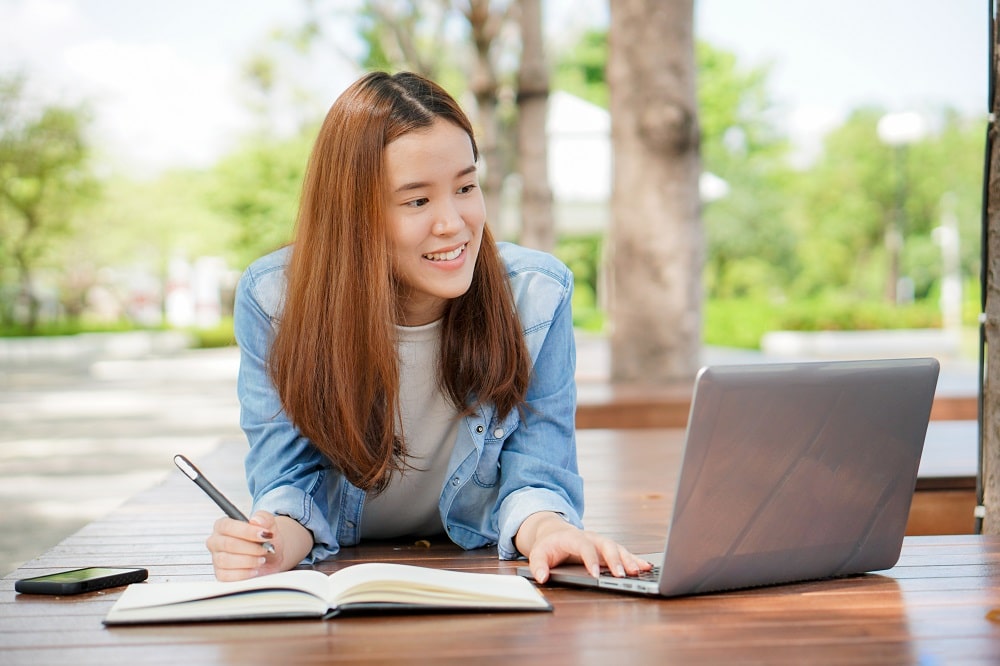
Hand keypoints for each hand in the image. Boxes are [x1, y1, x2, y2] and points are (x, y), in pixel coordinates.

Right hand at [205, 511, 309, 580]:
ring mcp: (217, 559)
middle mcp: (216, 541)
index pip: (227, 526)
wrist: (272, 556)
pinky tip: (254, 570)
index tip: (264, 534)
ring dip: (249, 561)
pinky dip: (244, 574)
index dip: (246, 531)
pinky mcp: (220, 574)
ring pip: (226, 561)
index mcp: (223, 525)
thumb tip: (256, 520)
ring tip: (261, 559)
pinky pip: (227, 576)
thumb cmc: (265, 539)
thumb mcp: (269, 524)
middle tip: (265, 549)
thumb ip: (264, 518)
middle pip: (228, 544)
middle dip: (251, 548)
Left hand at [515, 512, 652, 583]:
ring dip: (629, 559)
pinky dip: (635, 559)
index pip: (584, 546)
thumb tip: (542, 577)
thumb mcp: (537, 554)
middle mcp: (591, 537)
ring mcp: (601, 542)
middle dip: (615, 559)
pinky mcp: (608, 549)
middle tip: (621, 575)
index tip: (596, 574)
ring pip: (618, 548)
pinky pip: (624, 553)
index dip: (590, 559)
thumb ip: (538, 565)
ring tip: (639, 571)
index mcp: (573, 537)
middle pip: (606, 545)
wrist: (554, 532)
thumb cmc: (548, 545)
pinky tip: (646, 567)